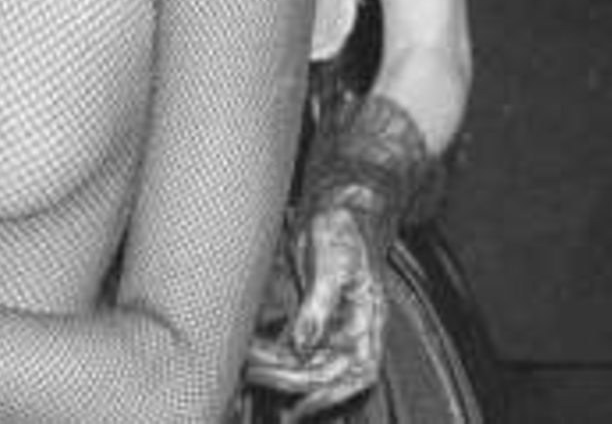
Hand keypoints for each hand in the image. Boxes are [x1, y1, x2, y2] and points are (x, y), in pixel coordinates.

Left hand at [244, 198, 387, 416]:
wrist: (336, 208)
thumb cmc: (343, 229)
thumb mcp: (333, 262)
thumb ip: (319, 304)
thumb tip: (304, 342)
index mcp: (366, 321)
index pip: (358, 372)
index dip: (333, 396)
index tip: (302, 407)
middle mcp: (350, 331)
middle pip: (323, 373)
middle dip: (288, 380)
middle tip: (254, 374)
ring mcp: (330, 327)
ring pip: (303, 363)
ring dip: (274, 369)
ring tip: (245, 366)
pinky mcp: (309, 319)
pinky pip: (291, 348)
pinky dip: (271, 356)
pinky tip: (249, 356)